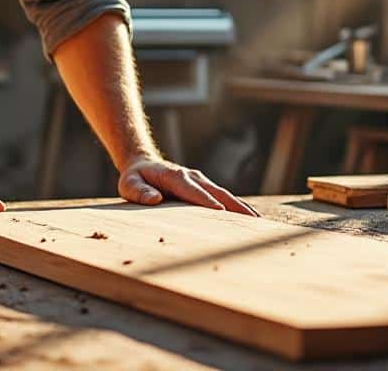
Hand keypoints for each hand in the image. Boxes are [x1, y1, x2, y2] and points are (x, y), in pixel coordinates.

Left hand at [117, 155, 258, 215]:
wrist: (142, 164)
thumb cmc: (135, 177)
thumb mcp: (128, 184)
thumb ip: (139, 191)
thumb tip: (155, 199)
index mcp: (175, 177)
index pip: (194, 192)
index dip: (207, 202)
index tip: (221, 212)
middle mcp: (192, 178)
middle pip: (217, 193)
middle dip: (235, 206)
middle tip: (252, 221)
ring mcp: (200, 181)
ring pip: (225, 195)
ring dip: (242, 208)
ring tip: (259, 223)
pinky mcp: (204, 187)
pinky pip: (223, 198)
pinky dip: (237, 208)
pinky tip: (250, 220)